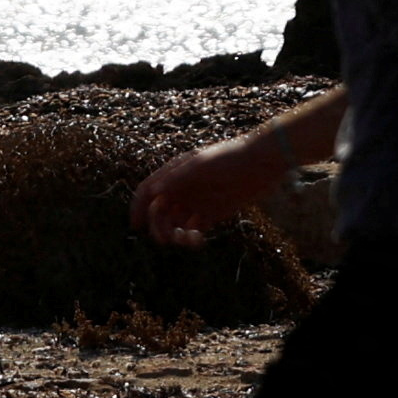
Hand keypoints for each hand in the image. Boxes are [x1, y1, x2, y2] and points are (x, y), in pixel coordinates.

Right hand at [130, 140, 276, 246]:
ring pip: (175, 224)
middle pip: (159, 212)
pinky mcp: (212, 214)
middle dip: (159, 226)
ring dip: (176, 235)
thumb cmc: (229, 158)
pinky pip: (193, 230)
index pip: (147, 191)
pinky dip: (191, 238)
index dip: (138, 207)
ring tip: (189, 239)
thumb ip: (176, 178)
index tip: (136, 225)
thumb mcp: (200, 165)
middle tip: (167, 238)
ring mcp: (196, 202)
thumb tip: (152, 193)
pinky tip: (198, 239)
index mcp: (174, 174)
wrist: (261, 162)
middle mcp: (182, 189)